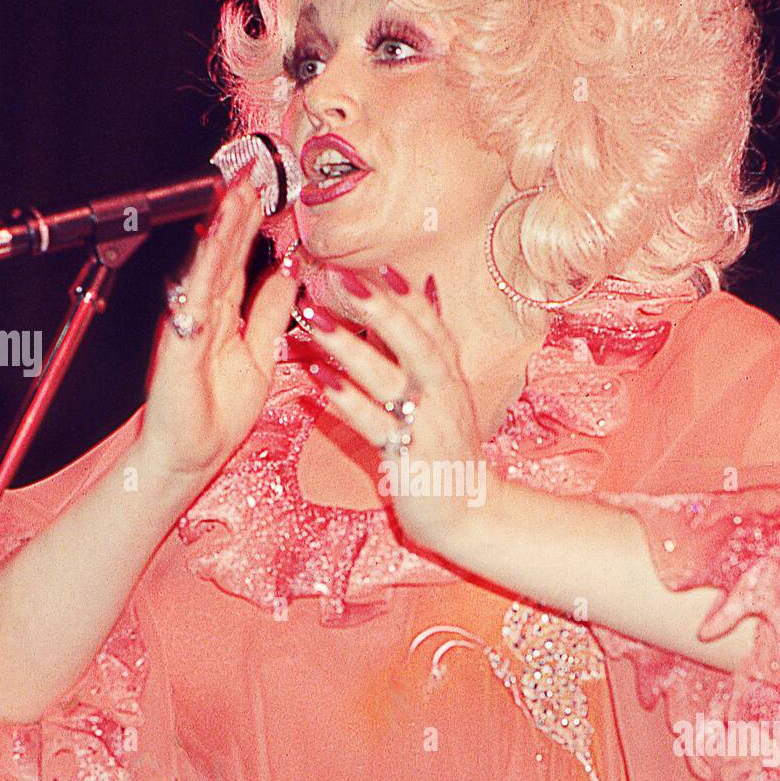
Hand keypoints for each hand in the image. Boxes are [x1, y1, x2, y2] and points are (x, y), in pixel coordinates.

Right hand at [137, 171, 298, 486]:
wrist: (189, 456)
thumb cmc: (217, 414)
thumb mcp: (259, 355)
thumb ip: (270, 313)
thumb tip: (289, 273)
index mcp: (223, 316)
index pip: (239, 260)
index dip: (252, 225)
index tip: (266, 191)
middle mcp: (203, 314)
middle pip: (223, 254)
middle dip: (236, 213)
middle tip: (251, 174)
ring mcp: (189, 326)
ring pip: (208, 268)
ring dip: (221, 230)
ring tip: (235, 195)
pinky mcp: (182, 344)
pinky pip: (196, 302)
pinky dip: (206, 271)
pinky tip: (215, 244)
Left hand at [299, 266, 489, 550]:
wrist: (468, 515)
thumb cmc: (448, 453)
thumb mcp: (447, 396)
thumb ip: (431, 347)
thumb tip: (426, 291)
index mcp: (450, 379)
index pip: (432, 327)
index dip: (408, 296)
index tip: (378, 265)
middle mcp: (443, 396)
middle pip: (415, 342)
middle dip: (379, 308)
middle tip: (339, 277)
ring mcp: (427, 426)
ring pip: (389, 379)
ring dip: (349, 346)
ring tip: (311, 318)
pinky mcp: (408, 458)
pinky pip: (373, 424)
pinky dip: (345, 400)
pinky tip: (315, 380)